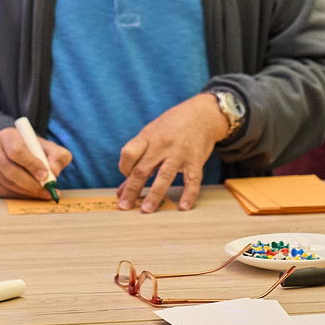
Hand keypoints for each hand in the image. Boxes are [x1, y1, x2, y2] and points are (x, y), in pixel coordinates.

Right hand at [0, 124, 71, 198]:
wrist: (19, 156)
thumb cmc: (36, 151)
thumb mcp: (51, 148)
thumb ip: (58, 156)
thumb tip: (54, 170)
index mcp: (7, 135)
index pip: (16, 151)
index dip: (32, 165)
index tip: (46, 175)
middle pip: (11, 170)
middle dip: (32, 183)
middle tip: (48, 190)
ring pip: (8, 183)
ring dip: (28, 191)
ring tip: (44, 193)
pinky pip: (4, 192)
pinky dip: (20, 196)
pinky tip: (32, 194)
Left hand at [116, 93, 227, 212]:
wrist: (202, 114)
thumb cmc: (173, 126)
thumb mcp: (152, 134)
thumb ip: (138, 157)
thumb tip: (121, 188)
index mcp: (148, 136)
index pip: (129, 153)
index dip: (124, 168)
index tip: (126, 178)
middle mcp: (162, 145)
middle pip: (142, 169)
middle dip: (131, 190)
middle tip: (124, 206)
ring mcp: (180, 153)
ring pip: (164, 177)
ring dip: (154, 195)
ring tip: (146, 210)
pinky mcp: (196, 160)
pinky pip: (192, 180)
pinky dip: (189, 194)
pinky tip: (183, 206)